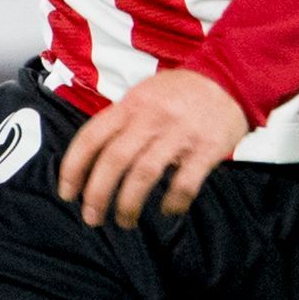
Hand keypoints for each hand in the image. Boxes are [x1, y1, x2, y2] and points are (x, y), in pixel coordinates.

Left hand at [56, 70, 248, 228]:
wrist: (230, 78)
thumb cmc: (181, 92)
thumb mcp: (144, 94)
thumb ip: (120, 121)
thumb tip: (92, 158)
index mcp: (130, 106)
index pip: (91, 137)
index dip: (74, 168)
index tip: (68, 193)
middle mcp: (150, 119)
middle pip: (113, 160)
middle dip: (97, 194)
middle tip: (92, 218)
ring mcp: (179, 134)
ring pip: (143, 174)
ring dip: (128, 204)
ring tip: (125, 221)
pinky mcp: (206, 149)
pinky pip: (184, 183)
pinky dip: (172, 202)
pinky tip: (168, 210)